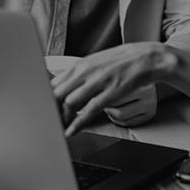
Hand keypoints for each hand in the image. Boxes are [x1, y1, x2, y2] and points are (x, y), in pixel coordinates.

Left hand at [51, 42, 167, 135]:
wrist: (146, 58)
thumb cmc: (121, 61)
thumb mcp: (96, 62)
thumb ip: (80, 74)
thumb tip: (65, 85)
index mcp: (81, 64)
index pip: (54, 83)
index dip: (46, 99)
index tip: (43, 109)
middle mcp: (86, 71)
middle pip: (57, 93)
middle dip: (51, 110)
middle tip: (48, 122)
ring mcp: (98, 82)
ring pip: (70, 102)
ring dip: (63, 118)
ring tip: (60, 128)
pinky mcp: (110, 93)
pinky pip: (89, 111)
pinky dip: (77, 123)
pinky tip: (72, 131)